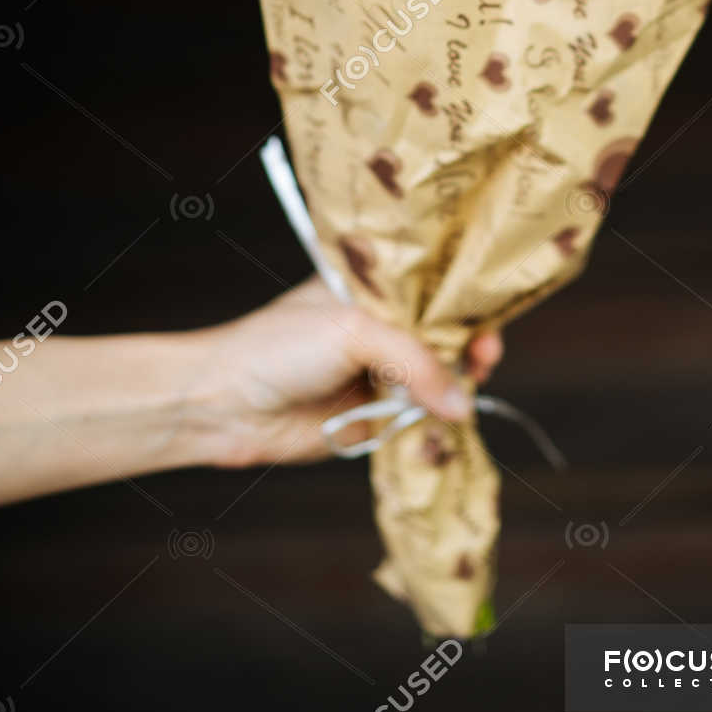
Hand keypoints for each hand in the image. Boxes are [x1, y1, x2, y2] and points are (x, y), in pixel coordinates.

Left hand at [189, 278, 503, 468]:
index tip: (485, 320)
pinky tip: (451, 424)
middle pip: (444, 335)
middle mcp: (382, 327)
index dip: (465, 302)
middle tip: (483, 358)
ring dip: (456, 389)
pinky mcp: (375, 417)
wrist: (226, 404)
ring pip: (437, 379)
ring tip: (466, 393)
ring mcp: (379, 373)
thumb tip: (463, 403)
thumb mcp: (353, 332)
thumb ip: (415, 362)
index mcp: (374, 289)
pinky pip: (419, 420)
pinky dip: (437, 424)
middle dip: (469, 345)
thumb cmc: (279, 347)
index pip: (434, 287)